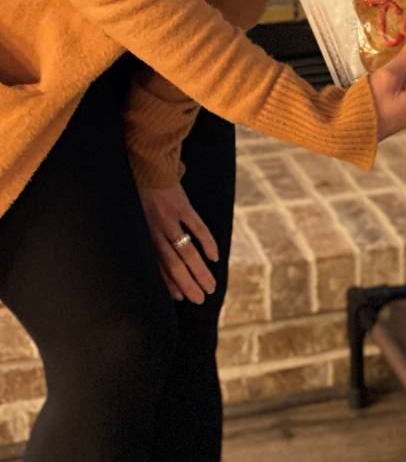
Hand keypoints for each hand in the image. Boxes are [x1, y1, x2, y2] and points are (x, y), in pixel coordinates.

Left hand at [137, 182, 218, 303]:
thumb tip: (151, 250)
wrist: (144, 162)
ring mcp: (170, 219)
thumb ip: (143, 232)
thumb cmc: (137, 189)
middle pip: (174, 265)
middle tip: (201, 299)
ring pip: (186, 252)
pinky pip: (197, 228)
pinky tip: (215, 257)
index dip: (170, 284)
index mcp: (144, 236)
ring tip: (211, 286)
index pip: (158, 267)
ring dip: (199, 272)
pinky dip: (207, 243)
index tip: (182, 298)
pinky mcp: (182, 206)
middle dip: (188, 285)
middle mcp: (156, 231)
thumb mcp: (134, 214)